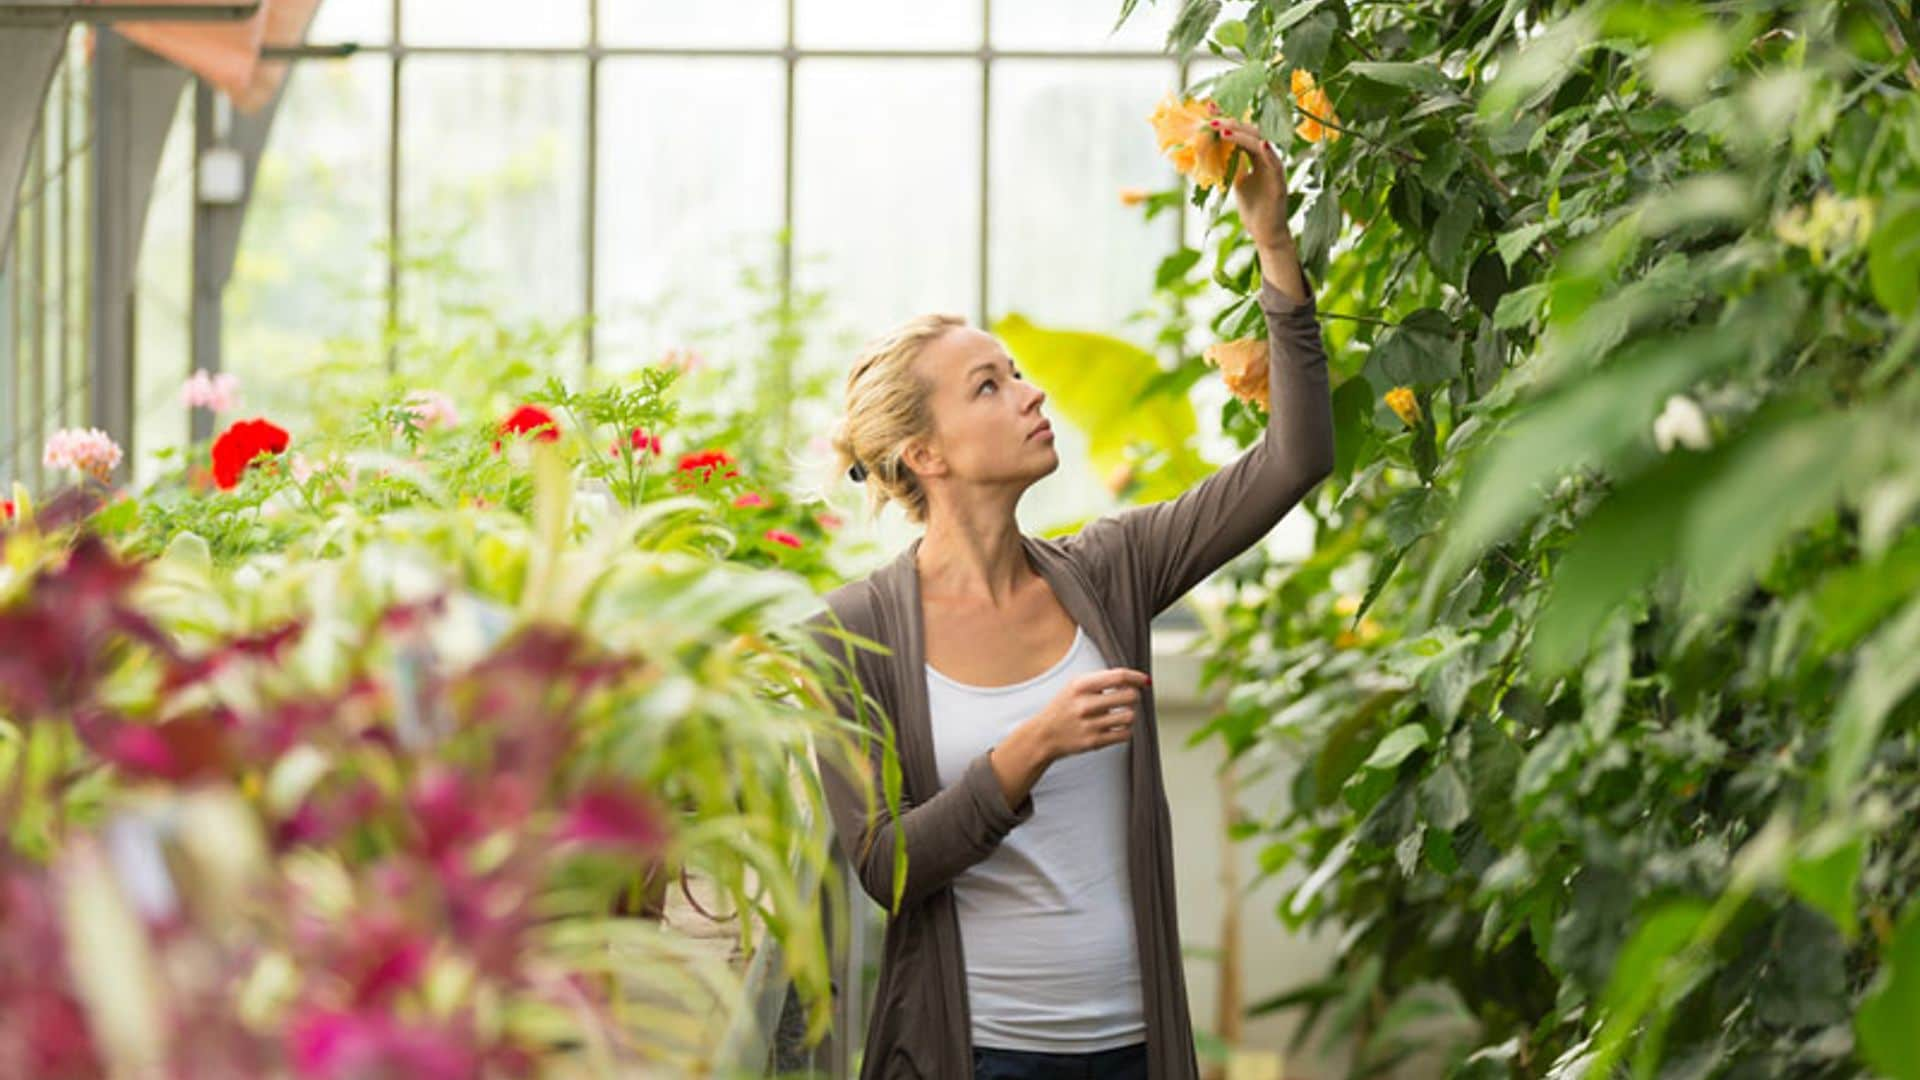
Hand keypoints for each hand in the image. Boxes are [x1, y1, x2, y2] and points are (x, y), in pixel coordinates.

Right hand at [1025, 667, 1150, 759]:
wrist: (1044, 735)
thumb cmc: (1065, 706)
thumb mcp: (1076, 685)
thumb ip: (1102, 679)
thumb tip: (1136, 679)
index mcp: (1081, 686)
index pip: (1119, 676)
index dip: (1137, 677)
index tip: (1145, 680)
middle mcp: (1085, 705)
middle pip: (1130, 696)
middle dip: (1134, 696)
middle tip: (1129, 698)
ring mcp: (1090, 725)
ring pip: (1130, 716)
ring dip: (1131, 714)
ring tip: (1122, 713)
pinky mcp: (1094, 742)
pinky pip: (1125, 734)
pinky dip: (1126, 729)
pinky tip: (1118, 726)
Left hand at [1208, 117, 1292, 252]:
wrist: (1266, 234)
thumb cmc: (1254, 209)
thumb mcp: (1238, 182)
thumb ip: (1231, 166)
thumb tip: (1213, 151)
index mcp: (1257, 157)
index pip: (1241, 133)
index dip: (1227, 120)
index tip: (1209, 108)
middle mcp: (1267, 158)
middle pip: (1251, 133)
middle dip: (1231, 123)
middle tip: (1211, 119)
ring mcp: (1274, 168)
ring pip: (1261, 143)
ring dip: (1242, 135)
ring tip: (1222, 130)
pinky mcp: (1279, 182)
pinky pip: (1275, 163)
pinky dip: (1267, 152)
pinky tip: (1259, 144)